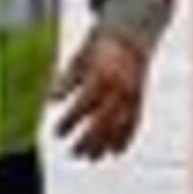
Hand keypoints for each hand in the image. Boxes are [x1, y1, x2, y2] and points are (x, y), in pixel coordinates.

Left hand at [52, 29, 150, 160]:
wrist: (133, 34)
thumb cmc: (100, 47)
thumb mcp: (79, 58)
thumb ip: (66, 80)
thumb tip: (52, 101)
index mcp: (102, 74)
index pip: (84, 104)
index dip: (70, 120)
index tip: (57, 133)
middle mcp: (119, 87)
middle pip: (103, 120)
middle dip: (88, 139)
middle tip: (73, 153)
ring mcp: (132, 94)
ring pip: (119, 124)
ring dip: (105, 144)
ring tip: (91, 158)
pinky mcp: (140, 99)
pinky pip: (134, 122)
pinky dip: (126, 138)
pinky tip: (116, 153)